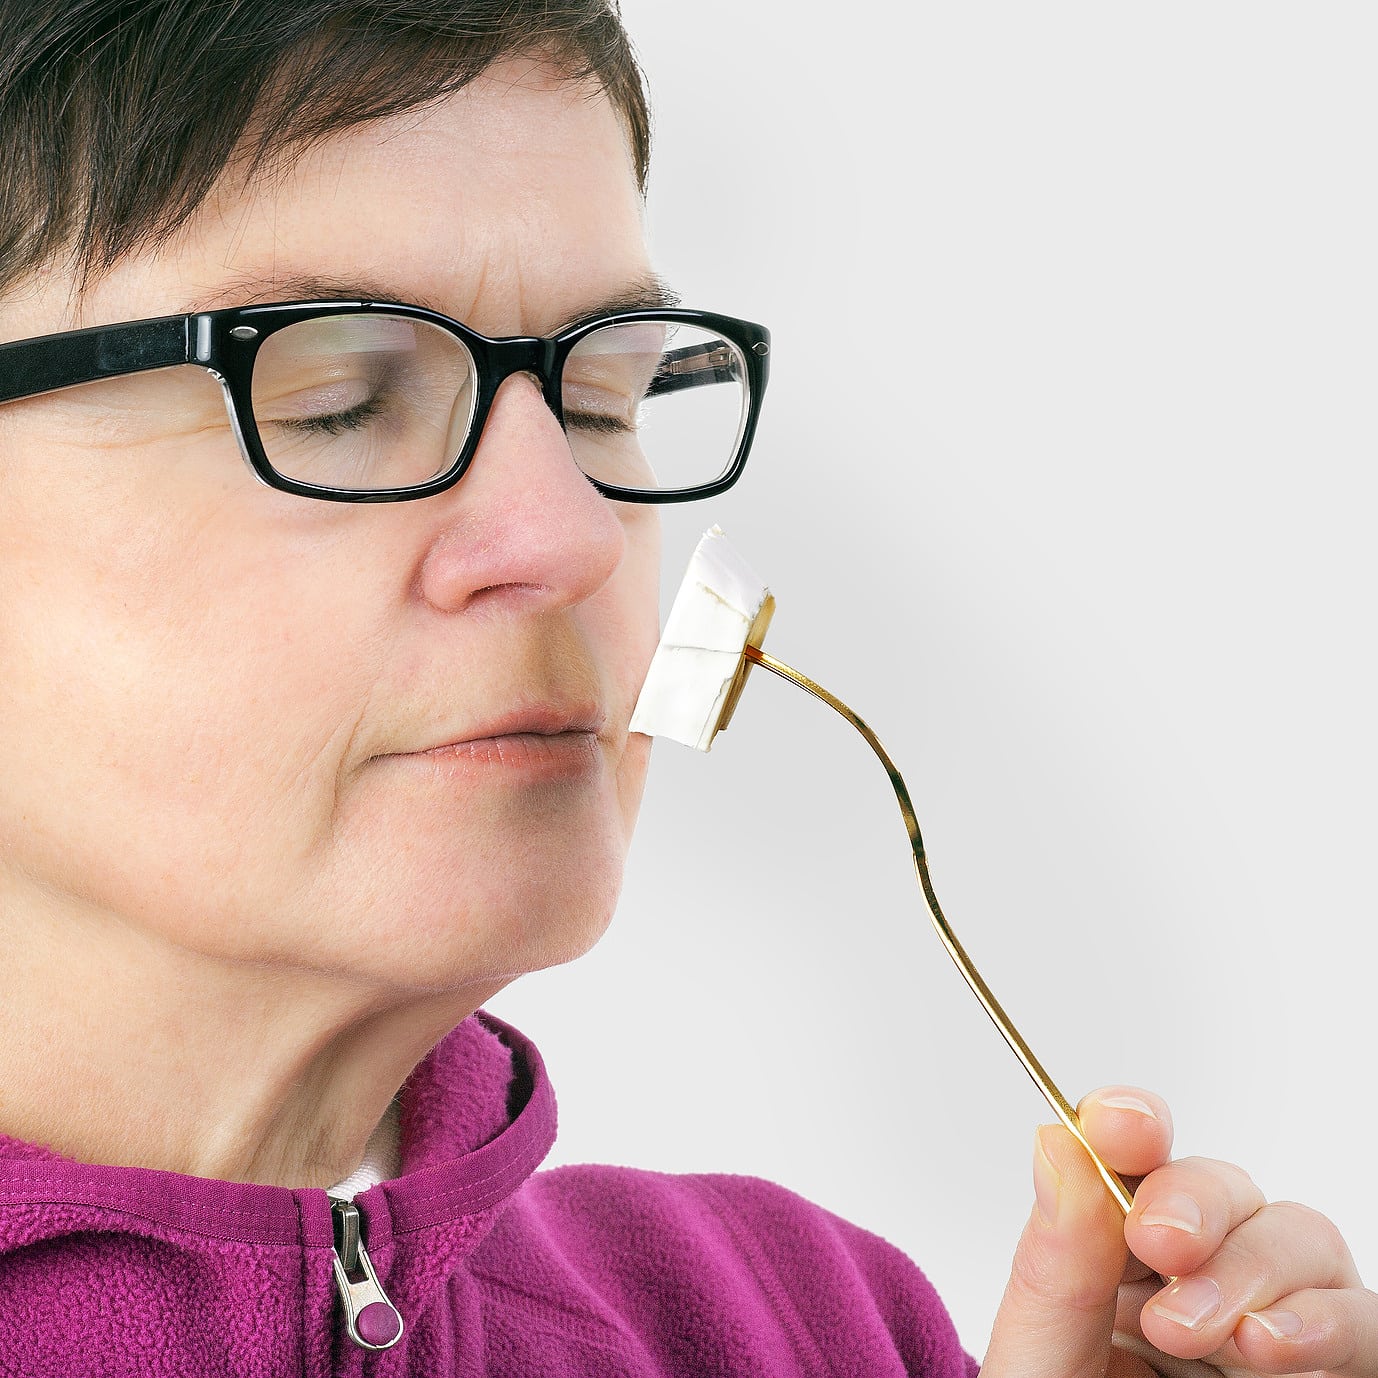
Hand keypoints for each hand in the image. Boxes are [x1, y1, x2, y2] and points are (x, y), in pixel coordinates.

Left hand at [980, 1086, 1377, 1376]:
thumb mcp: (1041, 1364)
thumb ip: (1055, 1264)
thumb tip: (1059, 1142)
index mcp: (1114, 1255)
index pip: (1134, 1158)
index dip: (1131, 1122)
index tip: (1118, 1122)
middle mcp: (1200, 1276)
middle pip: (1228, 1188)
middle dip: (1196, 1201)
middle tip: (1155, 1244)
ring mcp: (1272, 1326)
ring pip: (1304, 1240)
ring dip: (1259, 1268)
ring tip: (1210, 1329)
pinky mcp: (1328, 1376)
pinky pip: (1362, 1322)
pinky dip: (1327, 1324)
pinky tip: (1273, 1350)